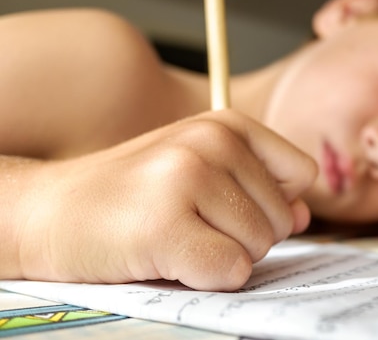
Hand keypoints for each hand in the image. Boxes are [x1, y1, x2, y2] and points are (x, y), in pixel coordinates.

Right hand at [13, 110, 316, 290]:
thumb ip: (257, 188)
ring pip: (259, 248)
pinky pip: (230, 272)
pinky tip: (167, 256)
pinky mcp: (166, 226)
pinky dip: (204, 278)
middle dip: (242, 235)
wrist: (49, 210)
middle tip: (189, 223)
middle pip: (283, 219)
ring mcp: (187, 180)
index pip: (301, 175)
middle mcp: (211, 143)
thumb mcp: (199, 171)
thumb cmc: (130, 194)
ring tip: (175, 235)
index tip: (228, 207)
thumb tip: (304, 215)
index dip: (272, 203)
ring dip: (221, 256)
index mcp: (226, 124)